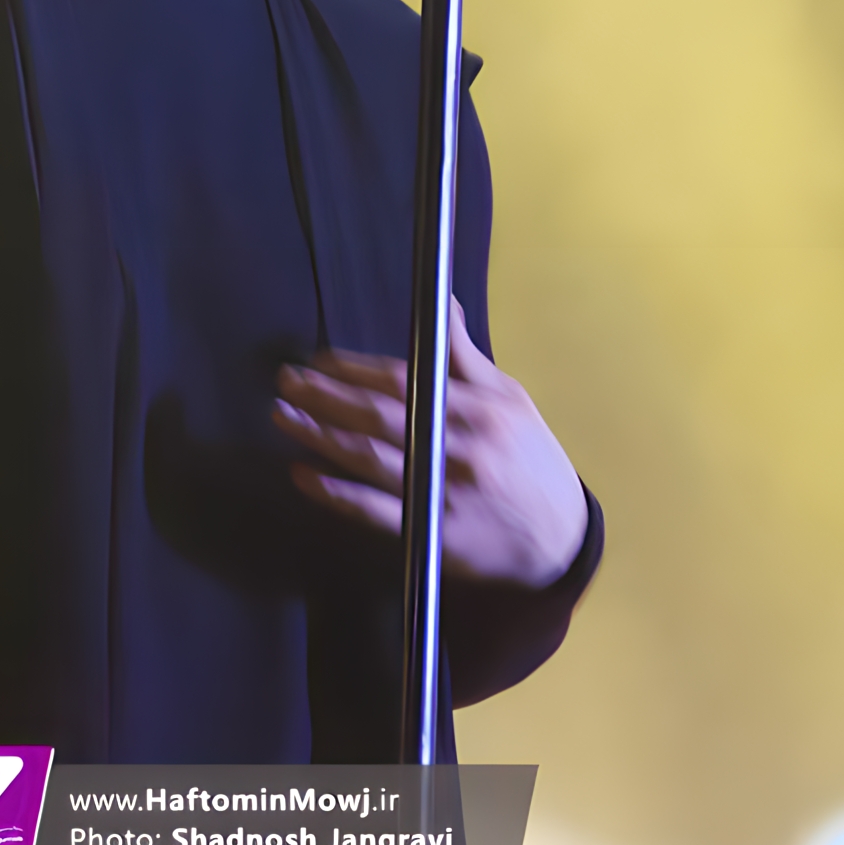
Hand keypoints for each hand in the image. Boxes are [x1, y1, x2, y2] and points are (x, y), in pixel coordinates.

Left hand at [271, 302, 588, 588]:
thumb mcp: (511, 401)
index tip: (318, 360)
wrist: (560, 539)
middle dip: (326, 396)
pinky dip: (336, 493)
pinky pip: (376, 511)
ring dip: (320, 437)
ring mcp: (445, 493)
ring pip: (371, 460)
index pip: (405, 380)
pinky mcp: (434, 534)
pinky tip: (305, 476)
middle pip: (380, 416)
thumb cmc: (530, 460)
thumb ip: (467, 358)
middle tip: (285, 382)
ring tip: (283, 418)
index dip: (355, 369)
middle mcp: (460, 447)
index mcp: (479, 409)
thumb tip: (442, 306)